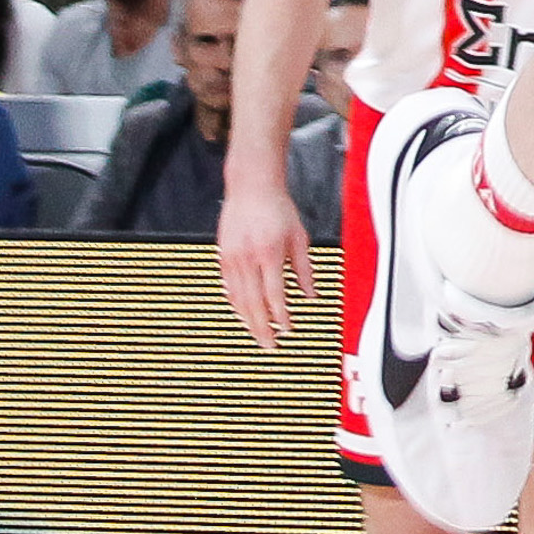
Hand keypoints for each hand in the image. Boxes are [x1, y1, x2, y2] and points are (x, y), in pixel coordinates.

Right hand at [219, 177, 312, 345]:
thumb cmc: (278, 208)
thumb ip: (304, 269)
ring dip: (248, 321)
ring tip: (258, 336)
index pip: (274, 295)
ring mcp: (232, 258)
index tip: (288, 330)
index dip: (281, 316)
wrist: (251, 187)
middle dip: (262, 328)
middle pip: (253, 303)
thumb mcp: (299, 237)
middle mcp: (248, 258)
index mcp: (270, 253)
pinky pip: (228, 288)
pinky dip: (236, 305)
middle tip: (270, 346)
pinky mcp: (222, 257)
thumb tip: (312, 296)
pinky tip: (243, 315)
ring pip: (238, 299)